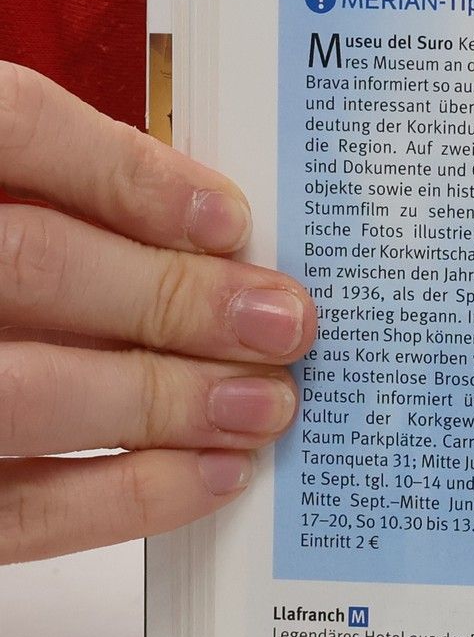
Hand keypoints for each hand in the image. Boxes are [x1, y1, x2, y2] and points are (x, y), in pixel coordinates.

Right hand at [0, 63, 313, 564]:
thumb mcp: (2, 205)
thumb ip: (62, 202)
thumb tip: (209, 237)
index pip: (11, 125)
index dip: (128, 173)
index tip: (229, 218)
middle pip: (34, 263)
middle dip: (178, 296)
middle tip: (284, 322)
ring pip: (27, 391)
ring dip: (164, 397)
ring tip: (264, 403)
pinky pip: (18, 511)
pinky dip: (125, 495)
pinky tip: (211, 474)